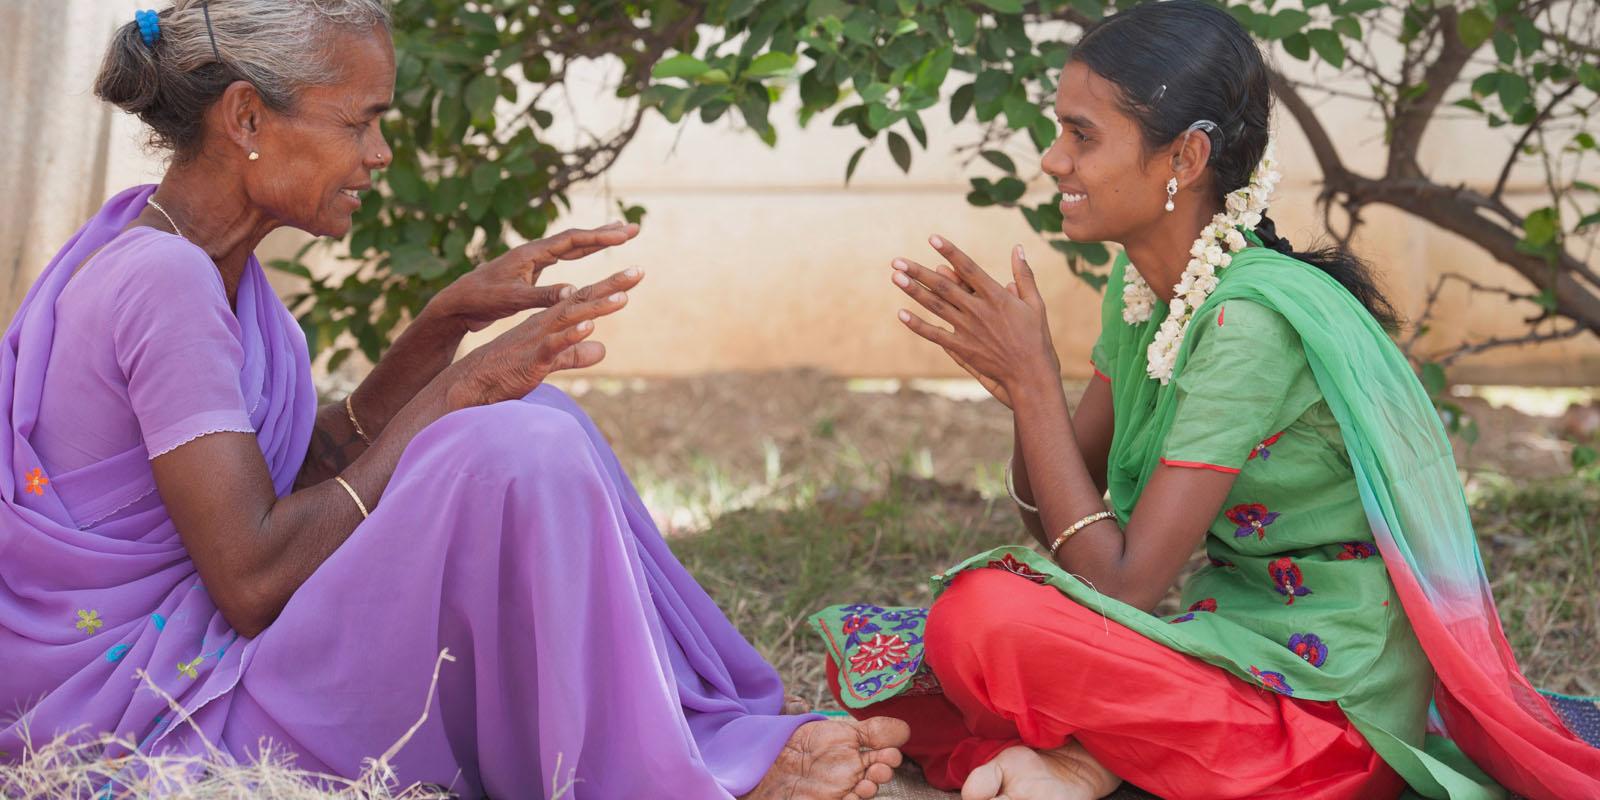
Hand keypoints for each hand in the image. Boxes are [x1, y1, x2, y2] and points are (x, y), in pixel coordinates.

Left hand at [424, 223, 640, 333]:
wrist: (457, 302)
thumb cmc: (481, 300)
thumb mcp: (512, 300)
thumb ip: (542, 296)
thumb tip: (574, 292)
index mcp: (531, 253)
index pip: (572, 240)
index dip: (600, 237)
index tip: (624, 234)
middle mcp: (534, 252)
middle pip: (576, 237)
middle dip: (605, 232)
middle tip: (633, 227)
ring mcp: (533, 260)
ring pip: (571, 246)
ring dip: (596, 239)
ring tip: (619, 234)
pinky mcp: (531, 270)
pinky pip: (563, 257)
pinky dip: (582, 252)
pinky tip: (588, 251)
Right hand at [447, 267, 645, 407]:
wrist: (475, 382)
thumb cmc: (510, 369)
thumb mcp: (550, 360)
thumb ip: (575, 353)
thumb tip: (602, 349)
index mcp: (552, 322)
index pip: (585, 299)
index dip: (611, 287)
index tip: (635, 273)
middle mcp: (547, 323)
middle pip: (582, 299)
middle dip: (611, 285)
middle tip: (638, 270)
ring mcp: (540, 338)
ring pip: (570, 317)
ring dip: (596, 307)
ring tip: (622, 298)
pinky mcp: (533, 358)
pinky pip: (553, 345)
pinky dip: (571, 336)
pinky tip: (589, 328)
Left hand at [891, 235, 1060, 403]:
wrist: (1031, 374)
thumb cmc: (1036, 337)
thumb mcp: (1035, 303)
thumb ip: (1024, 275)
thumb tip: (1018, 248)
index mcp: (996, 296)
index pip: (968, 268)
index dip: (950, 252)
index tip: (932, 238)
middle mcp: (978, 310)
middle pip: (943, 285)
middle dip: (919, 271)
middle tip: (897, 260)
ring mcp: (968, 329)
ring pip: (936, 306)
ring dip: (913, 291)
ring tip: (895, 277)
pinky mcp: (962, 348)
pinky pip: (935, 335)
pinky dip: (917, 325)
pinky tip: (901, 314)